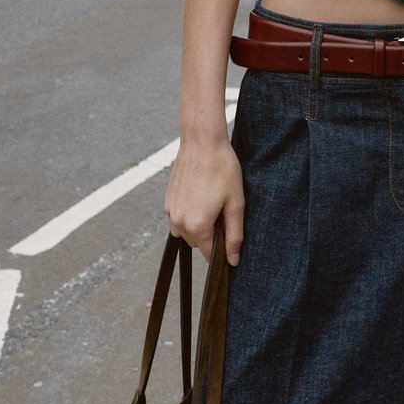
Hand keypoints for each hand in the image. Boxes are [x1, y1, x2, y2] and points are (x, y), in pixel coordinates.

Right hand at [165, 130, 244, 265]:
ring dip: (199, 226)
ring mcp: (170, 212)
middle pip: (198, 243)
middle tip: (224, 211)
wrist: (202, 143)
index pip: (210, 254)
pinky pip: (178, 220)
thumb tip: (232, 260)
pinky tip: (200, 197)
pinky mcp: (167, 202)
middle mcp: (179, 222)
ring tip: (212, 203)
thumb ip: (234, 236)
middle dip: (211, 235)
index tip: (231, 237)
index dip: (223, 250)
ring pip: (187, 233)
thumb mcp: (236, 204)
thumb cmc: (222, 170)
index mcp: (197, 226)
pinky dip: (189, 216)